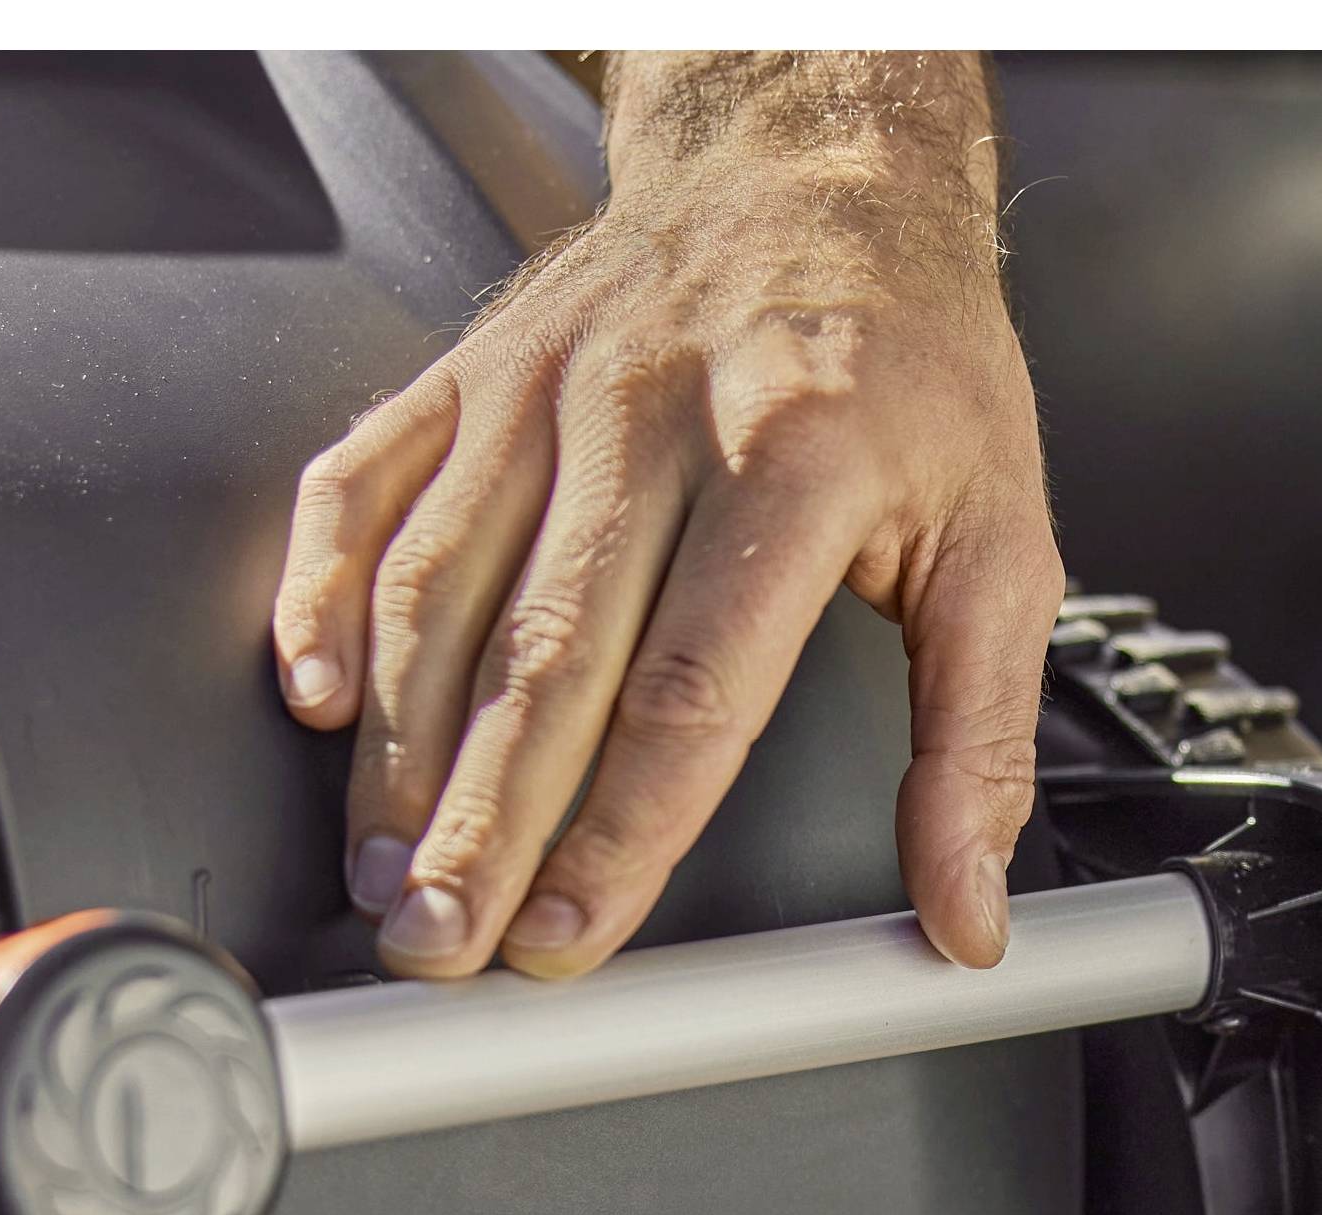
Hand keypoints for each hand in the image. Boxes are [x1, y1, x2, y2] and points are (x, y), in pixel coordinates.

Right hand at [271, 53, 1062, 980]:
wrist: (816, 163)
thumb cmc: (909, 364)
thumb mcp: (1003, 539)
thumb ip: (978, 740)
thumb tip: (969, 913)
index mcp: (800, 461)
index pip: (690, 690)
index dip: (618, 832)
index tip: (568, 937)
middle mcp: (652, 418)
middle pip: (541, 661)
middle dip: (479, 825)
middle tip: (440, 944)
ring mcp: (541, 390)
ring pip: (437, 592)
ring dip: (396, 749)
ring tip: (382, 873)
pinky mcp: (468, 375)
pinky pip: (362, 488)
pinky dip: (319, 596)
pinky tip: (318, 700)